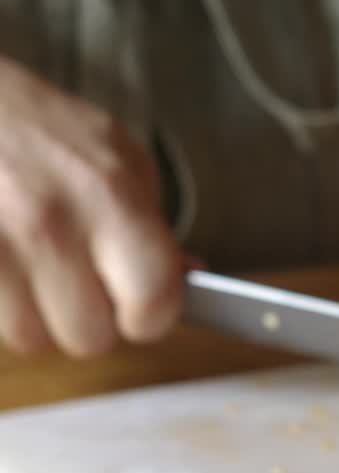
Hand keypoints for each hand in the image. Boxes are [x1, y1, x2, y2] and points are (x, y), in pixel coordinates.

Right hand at [0, 58, 183, 357]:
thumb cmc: (48, 133)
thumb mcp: (122, 160)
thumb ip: (155, 225)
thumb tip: (187, 277)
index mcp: (111, 198)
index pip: (152, 306)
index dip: (150, 315)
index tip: (140, 304)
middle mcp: (51, 224)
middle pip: (90, 339)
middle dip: (89, 318)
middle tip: (78, 278)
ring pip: (33, 340)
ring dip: (38, 317)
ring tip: (34, 267)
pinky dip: (2, 305)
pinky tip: (7, 265)